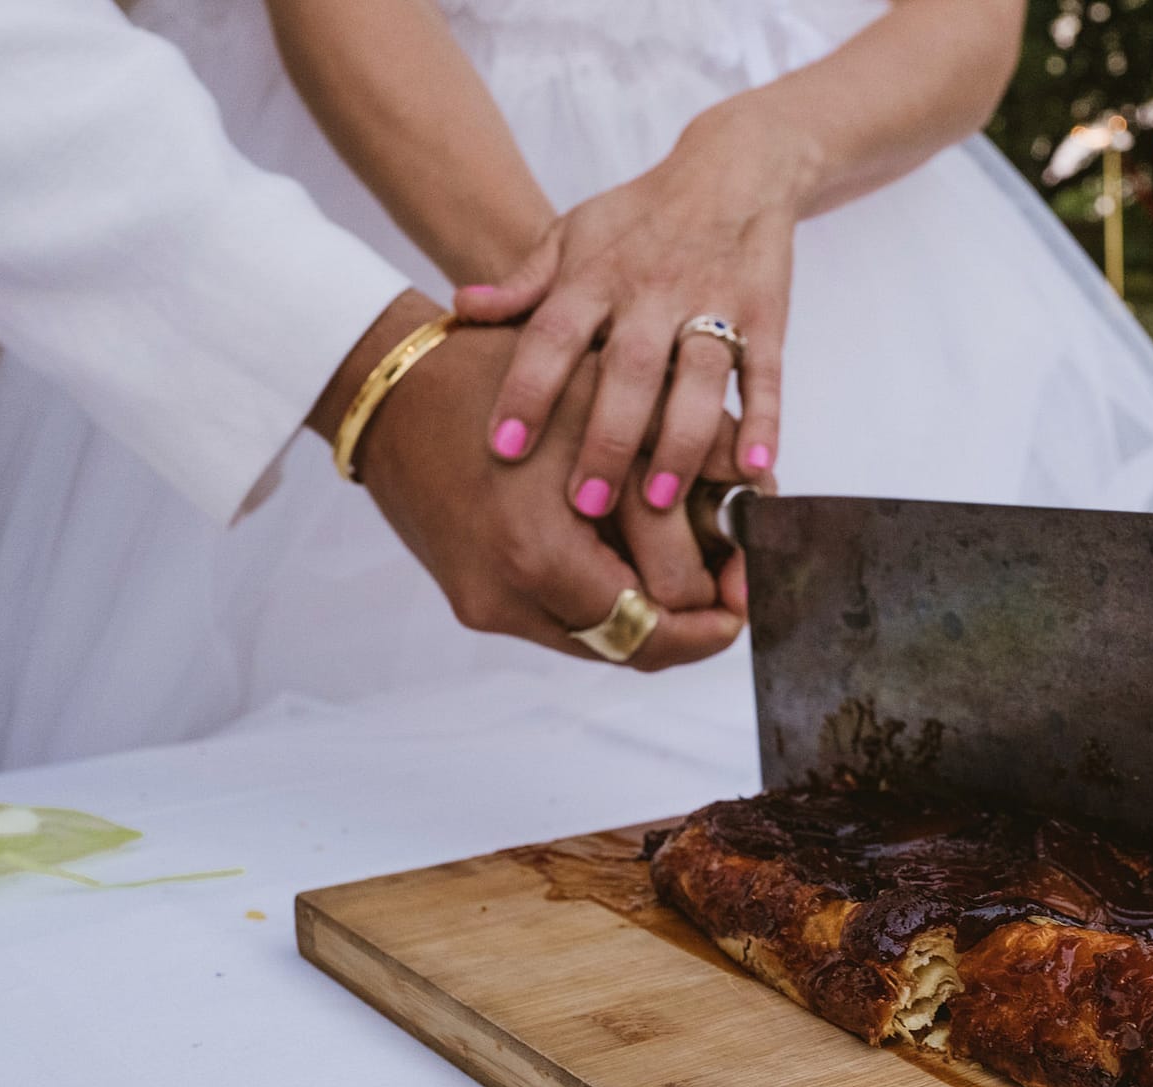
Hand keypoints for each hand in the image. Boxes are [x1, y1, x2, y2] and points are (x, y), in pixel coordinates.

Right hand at [312, 292, 742, 669]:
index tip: (747, 590)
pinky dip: (603, 596)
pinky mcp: (473, 601)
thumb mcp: (612, 398)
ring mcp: (486, 606)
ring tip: (689, 563)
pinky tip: (628, 555)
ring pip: (599, 641)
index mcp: (541, 554)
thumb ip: (692, 448)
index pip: (655, 628)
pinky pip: (560, 622)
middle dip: (689, 614)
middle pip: (632, 646)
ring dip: (647, 609)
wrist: (387, 388)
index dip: (714, 620)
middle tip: (729, 575)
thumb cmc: (501, 374)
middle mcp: (509, 596)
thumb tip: (764, 492)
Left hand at [453, 105, 804, 519]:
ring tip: (659, 501)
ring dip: (680, 441)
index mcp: (597, 273)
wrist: (736, 166)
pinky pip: (768, 373)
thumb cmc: (642, 216)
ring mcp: (715, 303)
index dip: (529, 389)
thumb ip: (524, 280)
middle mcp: (654, 290)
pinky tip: (754, 468)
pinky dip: (764, 420)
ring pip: (700, 379)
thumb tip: (460, 307)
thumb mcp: (575, 232)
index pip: (554, 334)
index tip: (504, 447)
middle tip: (583, 503)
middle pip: (630, 369)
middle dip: (606, 437)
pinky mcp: (767, 316)